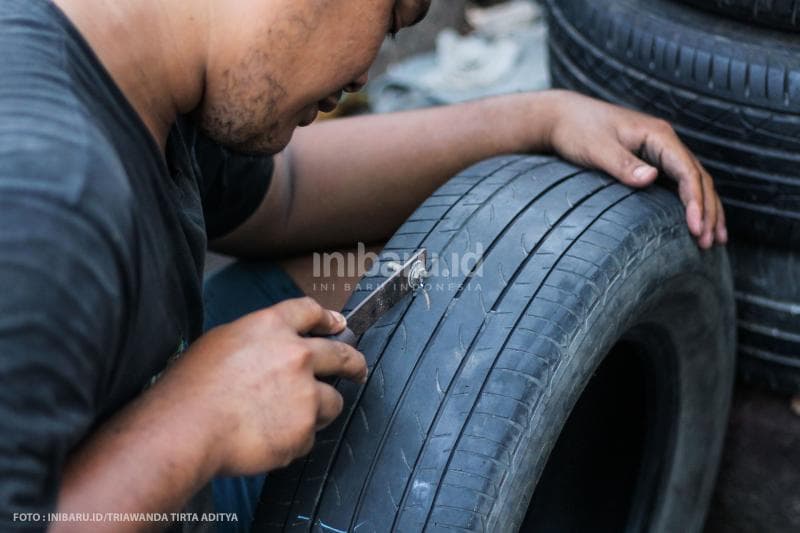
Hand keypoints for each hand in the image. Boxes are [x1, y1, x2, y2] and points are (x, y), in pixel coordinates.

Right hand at [163, 297, 367, 475]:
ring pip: (333, 401)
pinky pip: (309, 435)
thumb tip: (266, 351)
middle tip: (356, 369)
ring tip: (294, 419)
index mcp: (272, 327)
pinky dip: (295, 439)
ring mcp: (305, 393)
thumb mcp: (220, 342)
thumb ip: (254, 341)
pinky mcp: (305, 428)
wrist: (187, 427)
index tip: (337, 325)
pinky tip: (270, 439)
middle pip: (342, 354)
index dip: (328, 319)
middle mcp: (296, 355)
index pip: (310, 312)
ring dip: (320, 409)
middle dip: (353, 362)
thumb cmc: (190, 389)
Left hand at [544, 90, 726, 248]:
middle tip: (710, 243)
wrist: (562, 116)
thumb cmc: (577, 130)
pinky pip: (679, 184)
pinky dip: (692, 204)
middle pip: (699, 178)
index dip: (696, 201)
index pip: (688, 171)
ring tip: (716, 240)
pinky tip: (697, 223)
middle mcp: (665, 142)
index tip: (696, 228)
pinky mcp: (650, 161)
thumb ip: (623, 163)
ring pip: (694, 182)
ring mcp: (660, 151)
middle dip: (708, 211)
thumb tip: (651, 178)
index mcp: (658, 135)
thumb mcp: (596, 148)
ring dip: (707, 210)